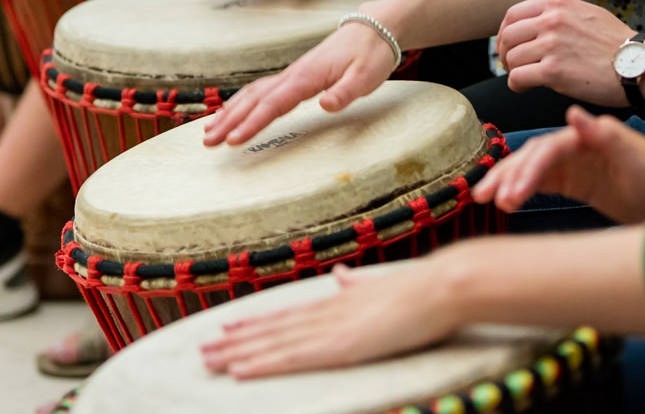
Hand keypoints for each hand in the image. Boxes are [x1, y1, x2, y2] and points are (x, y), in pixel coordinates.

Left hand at [201, 263, 456, 377]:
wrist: (442, 286)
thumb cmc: (422, 289)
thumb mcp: (381, 285)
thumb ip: (357, 284)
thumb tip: (340, 274)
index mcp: (338, 301)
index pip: (288, 315)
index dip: (256, 323)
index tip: (228, 327)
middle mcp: (328, 312)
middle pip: (273, 329)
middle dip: (236, 341)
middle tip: (202, 350)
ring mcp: (332, 328)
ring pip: (274, 342)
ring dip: (238, 352)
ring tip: (208, 360)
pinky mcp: (341, 345)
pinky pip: (293, 358)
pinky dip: (262, 364)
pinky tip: (239, 370)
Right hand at [204, 22, 394, 145]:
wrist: (373, 28)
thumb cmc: (371, 54)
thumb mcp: (366, 76)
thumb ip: (345, 92)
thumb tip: (325, 106)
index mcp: (307, 77)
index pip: (274, 104)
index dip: (252, 123)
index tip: (234, 141)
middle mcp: (293, 75)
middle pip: (254, 100)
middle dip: (229, 121)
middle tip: (207, 142)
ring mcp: (291, 74)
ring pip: (253, 94)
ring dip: (230, 112)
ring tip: (208, 131)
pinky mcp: (295, 76)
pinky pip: (261, 90)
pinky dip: (242, 102)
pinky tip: (231, 112)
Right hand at [473, 106, 644, 221]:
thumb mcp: (641, 161)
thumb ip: (606, 137)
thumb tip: (572, 112)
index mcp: (591, 136)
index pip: (551, 148)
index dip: (529, 169)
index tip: (513, 192)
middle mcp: (579, 145)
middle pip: (533, 156)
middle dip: (509, 175)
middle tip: (489, 197)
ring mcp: (575, 164)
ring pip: (531, 169)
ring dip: (508, 182)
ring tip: (485, 200)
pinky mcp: (575, 182)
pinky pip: (540, 184)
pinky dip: (520, 190)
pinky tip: (504, 202)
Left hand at [496, 0, 635, 105]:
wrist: (638, 65)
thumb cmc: (613, 40)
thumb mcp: (582, 8)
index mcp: (557, 4)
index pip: (512, 15)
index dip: (505, 33)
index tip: (511, 46)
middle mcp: (552, 20)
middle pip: (508, 37)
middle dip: (505, 53)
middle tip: (514, 65)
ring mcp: (552, 45)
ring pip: (511, 58)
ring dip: (513, 71)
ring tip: (525, 77)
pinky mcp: (554, 71)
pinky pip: (518, 78)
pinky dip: (516, 85)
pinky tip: (526, 87)